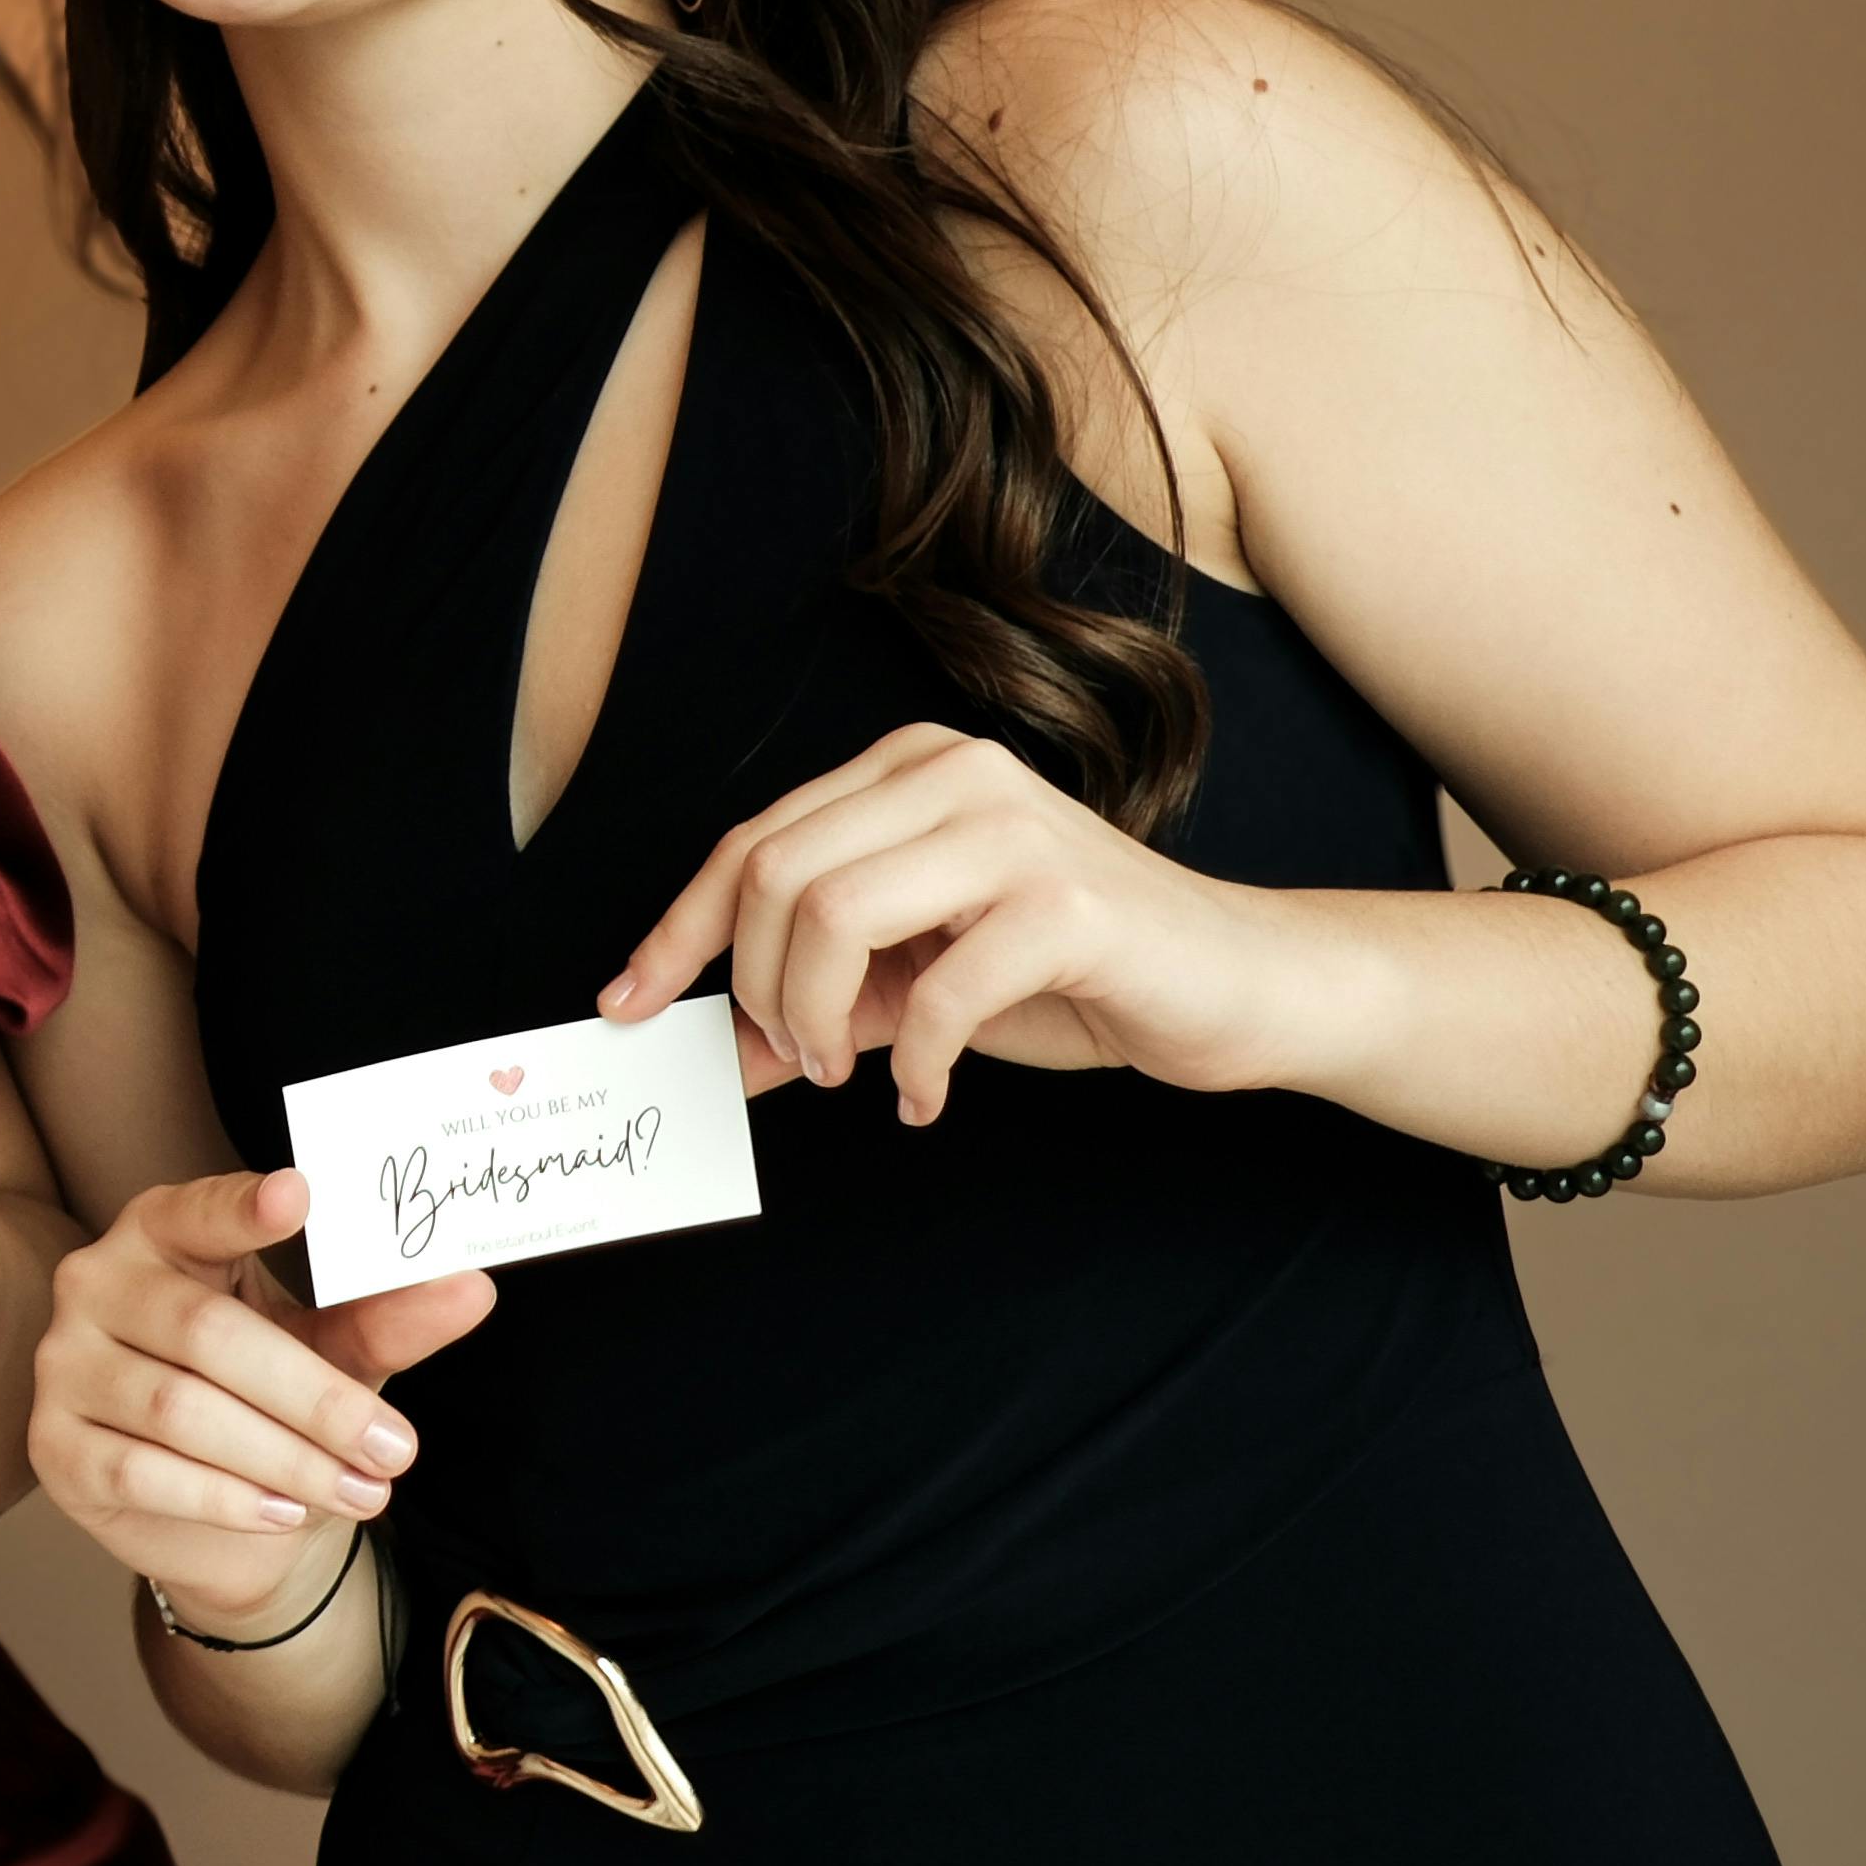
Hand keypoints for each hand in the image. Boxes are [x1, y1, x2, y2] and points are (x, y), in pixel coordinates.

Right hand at [30, 1167, 492, 1632]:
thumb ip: (388, 1318)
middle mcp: (95, 1285)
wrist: (210, 1512)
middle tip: (395, 1448)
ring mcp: (64, 1367)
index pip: (195, 1210)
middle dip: (313, 1399)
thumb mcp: (331, 1349)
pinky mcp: (53, 1448)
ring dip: (285, 1460)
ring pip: (179, 1413)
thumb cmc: (268, 1399)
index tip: (300, 1193)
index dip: (241, 1207)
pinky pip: (141, 1473)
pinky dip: (225, 1499)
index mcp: (160, 1233)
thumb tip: (472, 1288)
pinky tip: (287, 1512)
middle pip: (206, 1334)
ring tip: (364, 1492)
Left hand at [604, 721, 1302, 1120]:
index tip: (627, 1007)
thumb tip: (715, 1049)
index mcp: (906, 770)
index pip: (749, 843)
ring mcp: (1012, 830)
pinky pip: (935, 991)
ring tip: (848, 1072)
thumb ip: (820, 998)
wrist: (1238, 985)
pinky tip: (923, 1095)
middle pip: (774, 874)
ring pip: (831, 913)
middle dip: (755, 987)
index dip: (677, 931)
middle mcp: (954, 774)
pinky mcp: (1065, 905)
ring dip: (817, 1018)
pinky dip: (910, 1063)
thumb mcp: (919, 979)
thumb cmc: (1072, 973)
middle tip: (796, 1061)